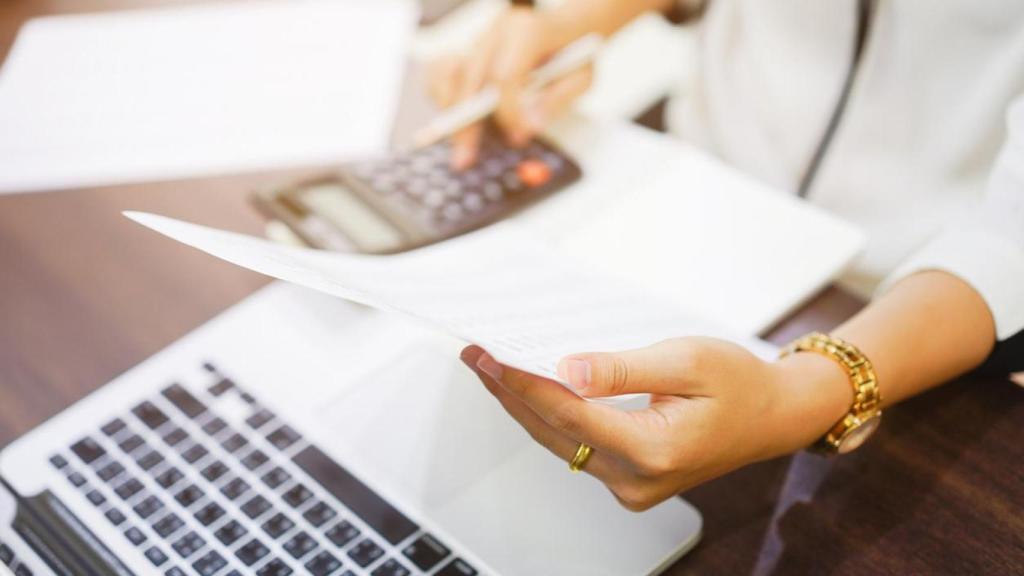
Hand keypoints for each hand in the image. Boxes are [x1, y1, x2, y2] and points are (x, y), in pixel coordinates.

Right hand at [428, 7, 592, 168]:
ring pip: (448, 72)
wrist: (565, 32)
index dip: (508, 111)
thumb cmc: (573, 56)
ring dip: (448, 110)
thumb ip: (557, 100)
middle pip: (469, 77)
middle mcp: (497, 32)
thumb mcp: (581, 77)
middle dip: (467, 123)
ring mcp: (479, 40)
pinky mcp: (468, 51)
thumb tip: (528, 126)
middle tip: (465, 159)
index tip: (518, 137)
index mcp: (527, 31)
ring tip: (455, 142)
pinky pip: (440, 70)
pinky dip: (439, 94)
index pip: (505, 74)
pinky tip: (449, 118)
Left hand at [460, 337, 849, 510]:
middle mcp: (636, 480)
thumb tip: (565, 370)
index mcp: (654, 450)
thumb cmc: (740, 385)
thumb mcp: (686, 360)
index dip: (522, 383)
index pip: (568, 414)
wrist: (773, 417)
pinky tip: (532, 389)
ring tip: (493, 367)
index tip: (488, 357)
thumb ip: (623, 369)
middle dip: (511, 392)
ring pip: (560, 443)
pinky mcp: (628, 481)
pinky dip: (551, 417)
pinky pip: (576, 448)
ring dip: (525, 406)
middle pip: (554, 432)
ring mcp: (631, 487)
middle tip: (476, 354)